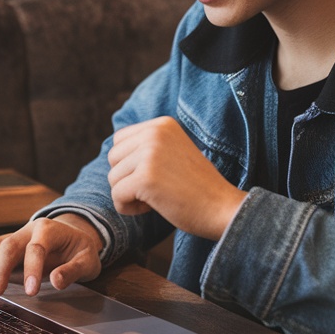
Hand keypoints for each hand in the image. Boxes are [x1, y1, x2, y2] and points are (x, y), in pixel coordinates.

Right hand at [0, 214, 102, 301]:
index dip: (32, 269)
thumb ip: (73, 270)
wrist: (73, 236)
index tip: (32, 292)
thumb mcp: (88, 259)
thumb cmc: (79, 249)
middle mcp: (26, 231)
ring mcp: (13, 238)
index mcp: (48, 230)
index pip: (35, 247)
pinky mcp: (5, 249)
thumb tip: (57, 281)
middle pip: (5, 247)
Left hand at [107, 116, 245, 241]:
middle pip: (113, 158)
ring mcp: (150, 154)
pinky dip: (127, 208)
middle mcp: (155, 133)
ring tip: (156, 198)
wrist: (223, 208)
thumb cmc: (197, 187)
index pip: (120, 140)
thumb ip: (148, 146)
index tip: (155, 175)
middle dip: (127, 179)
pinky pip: (117, 195)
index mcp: (162, 124)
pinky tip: (150, 209)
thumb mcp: (173, 152)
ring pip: (113, 177)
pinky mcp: (146, 177)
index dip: (130, 164)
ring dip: (129, 195)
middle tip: (155, 189)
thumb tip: (112, 153)